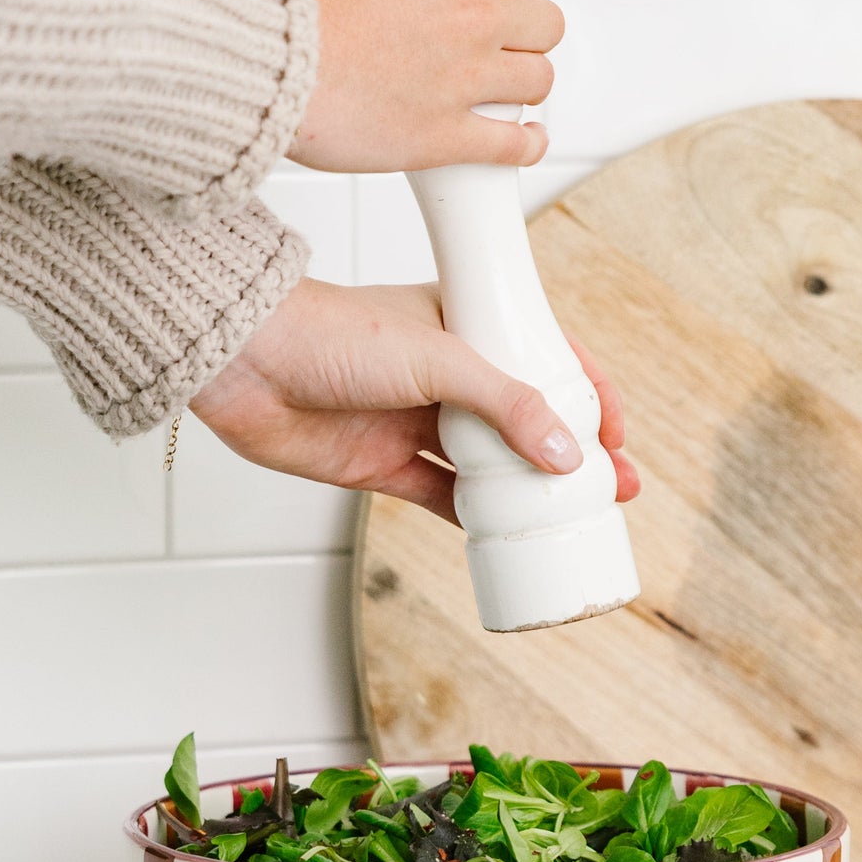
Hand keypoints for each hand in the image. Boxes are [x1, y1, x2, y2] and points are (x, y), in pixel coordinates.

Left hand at [188, 280, 639, 524]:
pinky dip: (482, 520)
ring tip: (582, 514)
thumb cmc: (328, 331)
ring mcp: (417, 422)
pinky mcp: (386, 466)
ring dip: (537, 490)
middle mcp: (445, 375)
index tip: (616, 426)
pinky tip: (515, 538)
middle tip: (617, 483)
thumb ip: (508, 405)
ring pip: (495, 463)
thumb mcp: (438, 357)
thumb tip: (567, 454)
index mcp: (464, 324)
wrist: (244, 361)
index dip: (588, 390)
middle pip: (529, 417)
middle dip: (577, 451)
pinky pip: (448, 499)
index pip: (546, 355)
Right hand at [291, 0, 561, 171]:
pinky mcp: (450, 135)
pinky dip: (528, 143)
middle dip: (529, 35)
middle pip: (545, 23)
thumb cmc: (297, 12)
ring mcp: (466, 77)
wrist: (271, 58)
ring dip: (526, 86)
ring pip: (538, 79)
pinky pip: (517, 143)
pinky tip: (526, 138)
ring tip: (508, 91)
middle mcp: (469, 14)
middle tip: (508, 44)